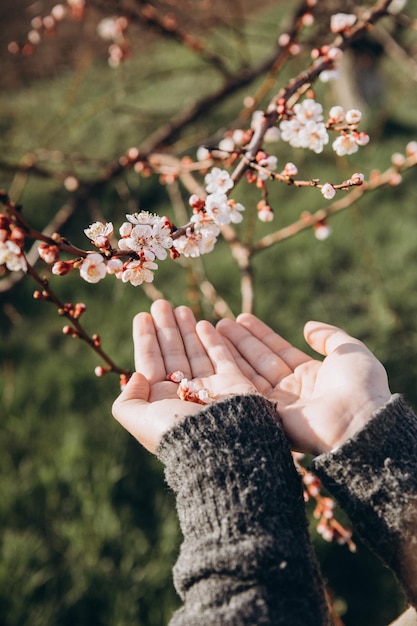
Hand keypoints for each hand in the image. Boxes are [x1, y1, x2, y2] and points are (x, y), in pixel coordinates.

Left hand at [112, 300, 254, 452]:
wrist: (220, 446)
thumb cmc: (178, 433)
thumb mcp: (139, 420)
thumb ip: (127, 400)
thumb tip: (135, 377)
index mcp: (163, 403)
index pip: (151, 363)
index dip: (147, 340)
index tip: (142, 316)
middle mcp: (186, 394)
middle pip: (173, 354)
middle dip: (167, 329)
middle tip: (161, 303)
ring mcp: (212, 388)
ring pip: (196, 351)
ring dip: (187, 329)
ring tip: (180, 307)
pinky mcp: (235, 383)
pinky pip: (222, 356)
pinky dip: (213, 340)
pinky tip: (204, 323)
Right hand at [217, 315, 391, 454]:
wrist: (358, 421)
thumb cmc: (360, 386)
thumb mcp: (350, 351)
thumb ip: (329, 336)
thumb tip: (307, 327)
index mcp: (312, 376)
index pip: (279, 351)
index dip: (261, 335)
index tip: (241, 318)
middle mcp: (293, 390)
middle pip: (260, 361)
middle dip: (240, 342)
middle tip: (220, 323)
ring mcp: (279, 404)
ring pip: (250, 373)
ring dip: (231, 352)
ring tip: (213, 331)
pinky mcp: (269, 416)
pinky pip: (248, 388)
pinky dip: (233, 369)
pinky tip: (218, 352)